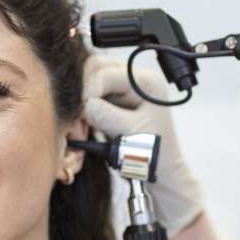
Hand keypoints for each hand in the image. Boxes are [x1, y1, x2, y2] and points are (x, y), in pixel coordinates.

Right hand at [83, 56, 204, 233]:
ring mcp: (123, 88)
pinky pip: (91, 95)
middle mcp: (135, 79)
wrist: (161, 171)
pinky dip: (84, 108)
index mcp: (147, 82)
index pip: (107, 72)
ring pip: (90, 79)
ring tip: (82, 124)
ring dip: (82, 99)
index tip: (80, 111)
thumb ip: (106, 116)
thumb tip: (83, 104)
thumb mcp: (131, 134)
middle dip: (83, 90)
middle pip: (96, 67)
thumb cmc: (154, 154)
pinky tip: (85, 124)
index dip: (89, 90)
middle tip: (78, 116)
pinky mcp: (114, 100)